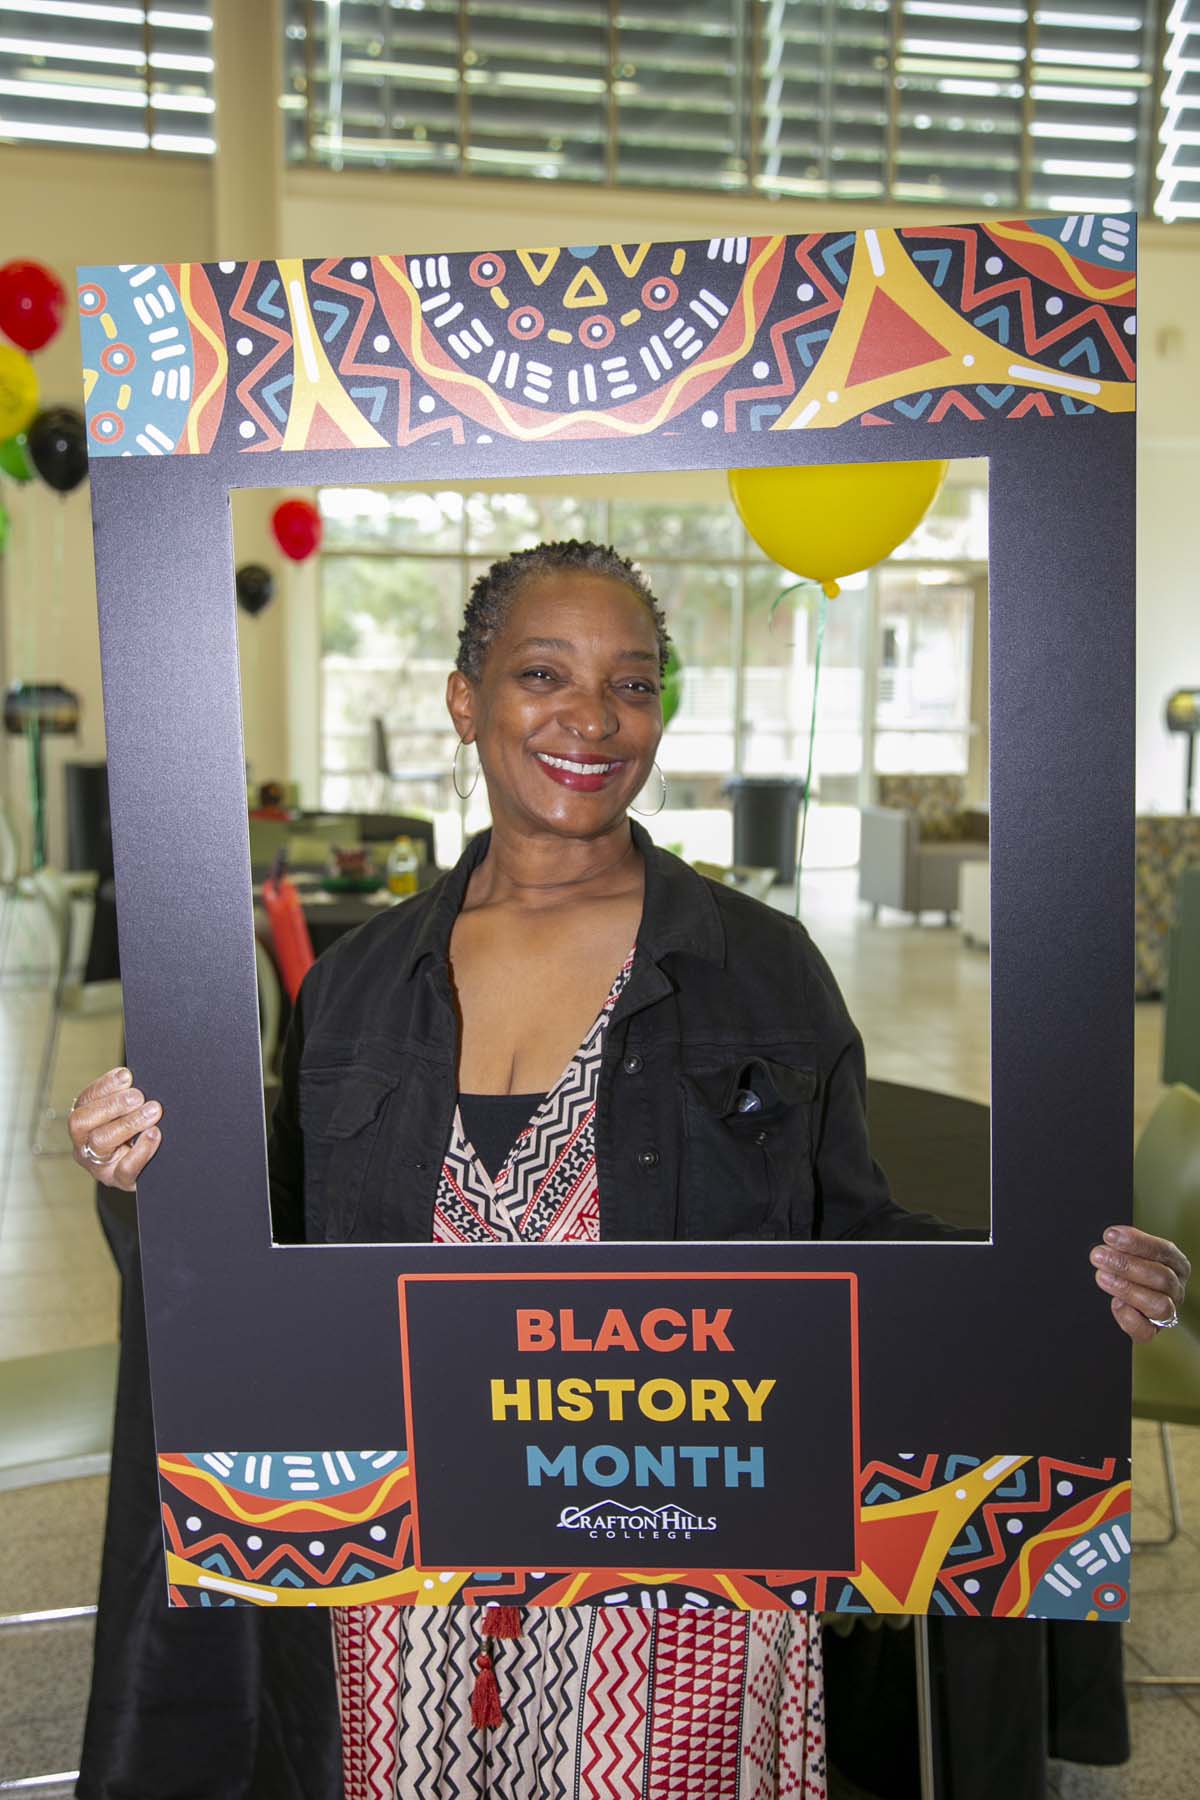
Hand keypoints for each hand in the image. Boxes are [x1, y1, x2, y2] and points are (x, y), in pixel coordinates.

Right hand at [69, 1067, 161, 1192]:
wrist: (151, 1170)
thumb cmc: (137, 1134)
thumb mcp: (128, 1114)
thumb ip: (128, 1098)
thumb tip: (134, 1078)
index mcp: (84, 1122)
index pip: (85, 1100)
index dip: (104, 1086)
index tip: (125, 1076)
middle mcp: (84, 1144)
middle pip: (83, 1121)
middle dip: (112, 1105)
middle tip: (138, 1096)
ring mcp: (98, 1165)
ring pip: (101, 1142)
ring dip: (129, 1122)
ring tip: (153, 1111)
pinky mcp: (118, 1181)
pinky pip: (125, 1169)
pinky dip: (141, 1150)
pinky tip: (154, 1135)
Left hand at [1090, 1226, 1190, 1342]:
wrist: (1132, 1306)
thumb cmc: (1132, 1273)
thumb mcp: (1132, 1254)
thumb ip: (1125, 1247)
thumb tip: (1111, 1238)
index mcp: (1176, 1264)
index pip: (1163, 1250)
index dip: (1137, 1243)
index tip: (1111, 1236)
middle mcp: (1175, 1288)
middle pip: (1161, 1277)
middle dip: (1126, 1264)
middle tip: (1099, 1256)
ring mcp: (1168, 1311)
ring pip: (1158, 1304)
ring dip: (1127, 1288)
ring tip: (1102, 1277)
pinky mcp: (1152, 1330)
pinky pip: (1146, 1330)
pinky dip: (1129, 1317)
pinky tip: (1115, 1303)